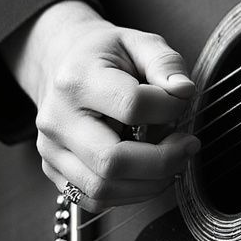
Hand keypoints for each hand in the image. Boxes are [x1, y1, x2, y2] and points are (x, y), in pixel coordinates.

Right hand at [3, 0, 199, 211]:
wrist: (62, 64)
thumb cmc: (105, 54)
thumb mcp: (138, 41)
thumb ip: (165, 63)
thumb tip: (184, 91)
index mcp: (78, 79)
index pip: (131, 105)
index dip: (169, 107)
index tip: (183, 99)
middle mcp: (58, 119)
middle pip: (111, 160)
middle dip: (162, 160)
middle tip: (188, 145)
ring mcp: (52, 150)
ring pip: (102, 188)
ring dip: (150, 182)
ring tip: (173, 158)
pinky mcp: (54, 172)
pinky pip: (94, 199)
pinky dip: (130, 193)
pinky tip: (149, 173)